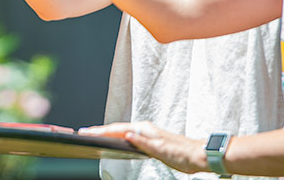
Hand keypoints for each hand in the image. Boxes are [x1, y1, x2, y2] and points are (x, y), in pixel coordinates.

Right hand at [79, 122, 205, 173]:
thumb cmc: (182, 153)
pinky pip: (129, 135)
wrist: (200, 155)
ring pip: (122, 131)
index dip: (100, 131)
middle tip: (84, 132)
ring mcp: (147, 133)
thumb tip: (126, 134)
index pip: (117, 129)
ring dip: (108, 132)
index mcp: (144, 129)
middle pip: (116, 128)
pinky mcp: (150, 139)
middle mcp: (144, 128)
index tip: (86, 132)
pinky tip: (116, 140)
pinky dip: (118, 136)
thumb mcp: (160, 149)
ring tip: (95, 135)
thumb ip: (142, 142)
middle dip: (100, 129)